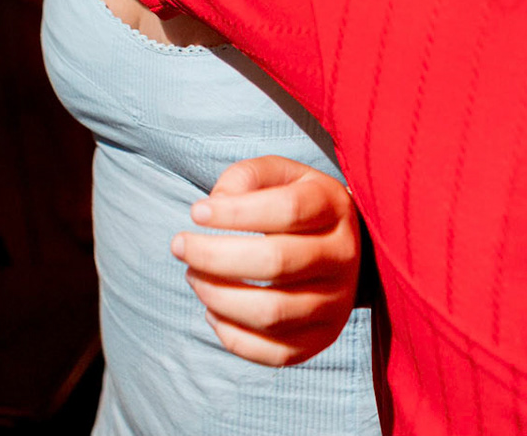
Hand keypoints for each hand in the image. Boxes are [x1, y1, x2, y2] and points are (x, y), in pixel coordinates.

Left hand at [173, 156, 361, 367]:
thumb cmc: (298, 204)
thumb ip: (245, 178)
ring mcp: (337, 301)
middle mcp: (343, 255)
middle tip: (180, 246)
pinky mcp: (323, 338)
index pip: (287, 210)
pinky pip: (275, 352)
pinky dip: (233, 336)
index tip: (196, 212)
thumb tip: (215, 206)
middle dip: (214, 256)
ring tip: (194, 277)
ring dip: (218, 297)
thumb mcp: (279, 174)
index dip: (235, 213)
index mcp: (334, 207)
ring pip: (273, 312)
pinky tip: (213, 310)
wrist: (346, 246)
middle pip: (277, 262)